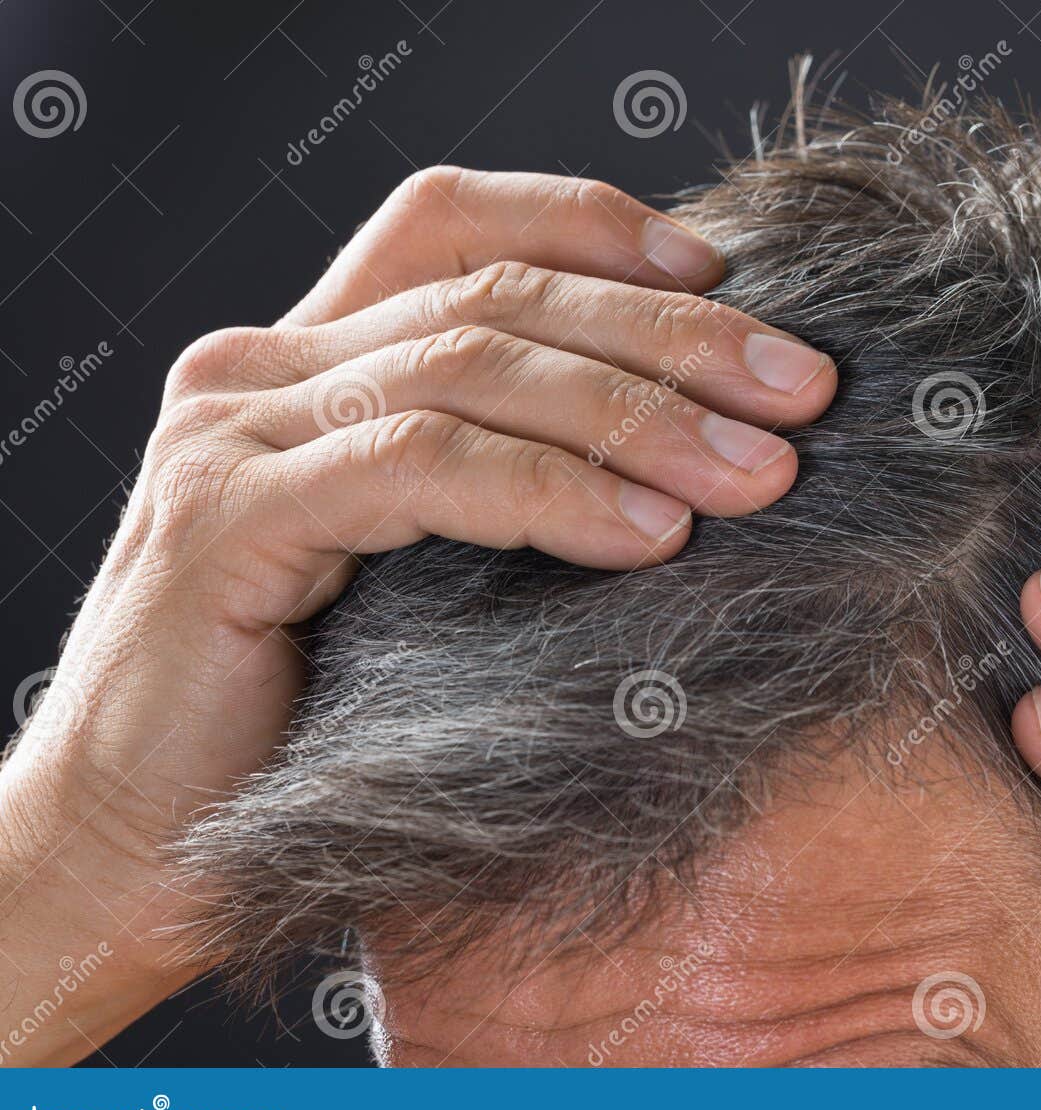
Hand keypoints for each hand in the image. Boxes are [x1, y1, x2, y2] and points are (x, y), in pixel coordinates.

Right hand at [0, 167, 834, 1061]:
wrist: (135, 848)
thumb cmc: (306, 721)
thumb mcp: (427, 572)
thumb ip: (507, 485)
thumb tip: (693, 452)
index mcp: (310, 360)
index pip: (456, 225)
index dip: (595, 228)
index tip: (728, 277)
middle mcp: (263, 366)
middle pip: (494, 294)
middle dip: (668, 335)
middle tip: (801, 390)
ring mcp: (234, 430)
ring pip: (468, 368)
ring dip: (636, 414)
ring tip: (758, 474)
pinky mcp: (224, 515)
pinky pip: (417, 468)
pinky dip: (548, 491)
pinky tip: (649, 534)